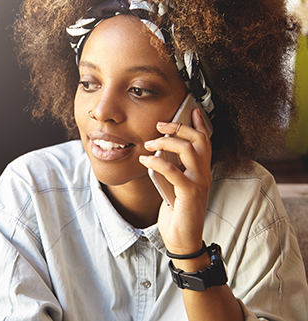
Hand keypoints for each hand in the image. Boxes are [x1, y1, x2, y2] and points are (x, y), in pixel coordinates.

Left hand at [139, 108, 212, 255]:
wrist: (182, 239)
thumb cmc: (176, 213)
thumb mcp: (173, 186)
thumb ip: (171, 169)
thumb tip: (157, 153)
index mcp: (201, 171)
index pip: (205, 142)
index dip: (199, 125)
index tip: (190, 110)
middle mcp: (203, 174)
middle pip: (198, 140)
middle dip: (179, 128)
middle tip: (160, 126)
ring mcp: (199, 183)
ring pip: (188, 150)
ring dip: (166, 142)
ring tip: (149, 144)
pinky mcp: (189, 193)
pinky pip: (173, 171)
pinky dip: (157, 162)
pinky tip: (145, 160)